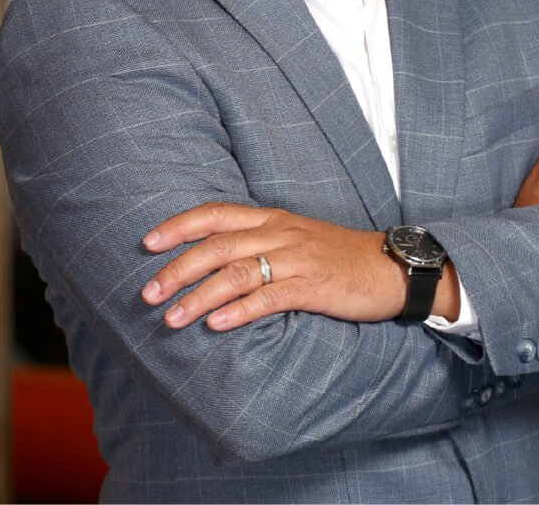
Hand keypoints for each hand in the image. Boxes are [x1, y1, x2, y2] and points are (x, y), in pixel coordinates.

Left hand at [140, 204, 458, 330]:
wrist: (391, 267)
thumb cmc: (340, 257)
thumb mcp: (297, 239)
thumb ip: (260, 243)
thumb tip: (214, 260)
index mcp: (273, 218)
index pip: (217, 213)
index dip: (180, 226)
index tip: (147, 242)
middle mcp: (281, 233)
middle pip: (219, 244)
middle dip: (178, 268)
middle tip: (148, 293)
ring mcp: (297, 259)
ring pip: (238, 272)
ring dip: (200, 296)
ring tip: (172, 318)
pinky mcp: (314, 287)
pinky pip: (269, 297)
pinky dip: (239, 311)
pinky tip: (216, 325)